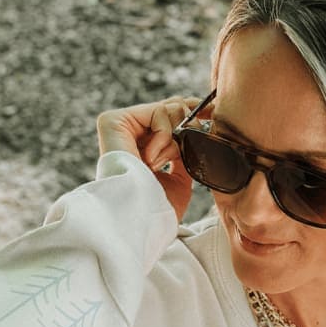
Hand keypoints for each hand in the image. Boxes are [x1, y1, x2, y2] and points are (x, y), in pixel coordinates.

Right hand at [97, 96, 202, 223]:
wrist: (142, 219)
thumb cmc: (159, 208)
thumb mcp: (180, 180)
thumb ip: (184, 156)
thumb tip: (195, 136)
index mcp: (145, 148)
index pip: (171, 117)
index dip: (193, 110)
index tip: (213, 111)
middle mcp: (132, 135)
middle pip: (172, 107)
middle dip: (189, 122)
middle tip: (187, 147)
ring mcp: (121, 127)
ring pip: (168, 108)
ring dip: (173, 141)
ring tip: (159, 165)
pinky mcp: (113, 121)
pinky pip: (156, 112)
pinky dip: (163, 136)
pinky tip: (151, 160)